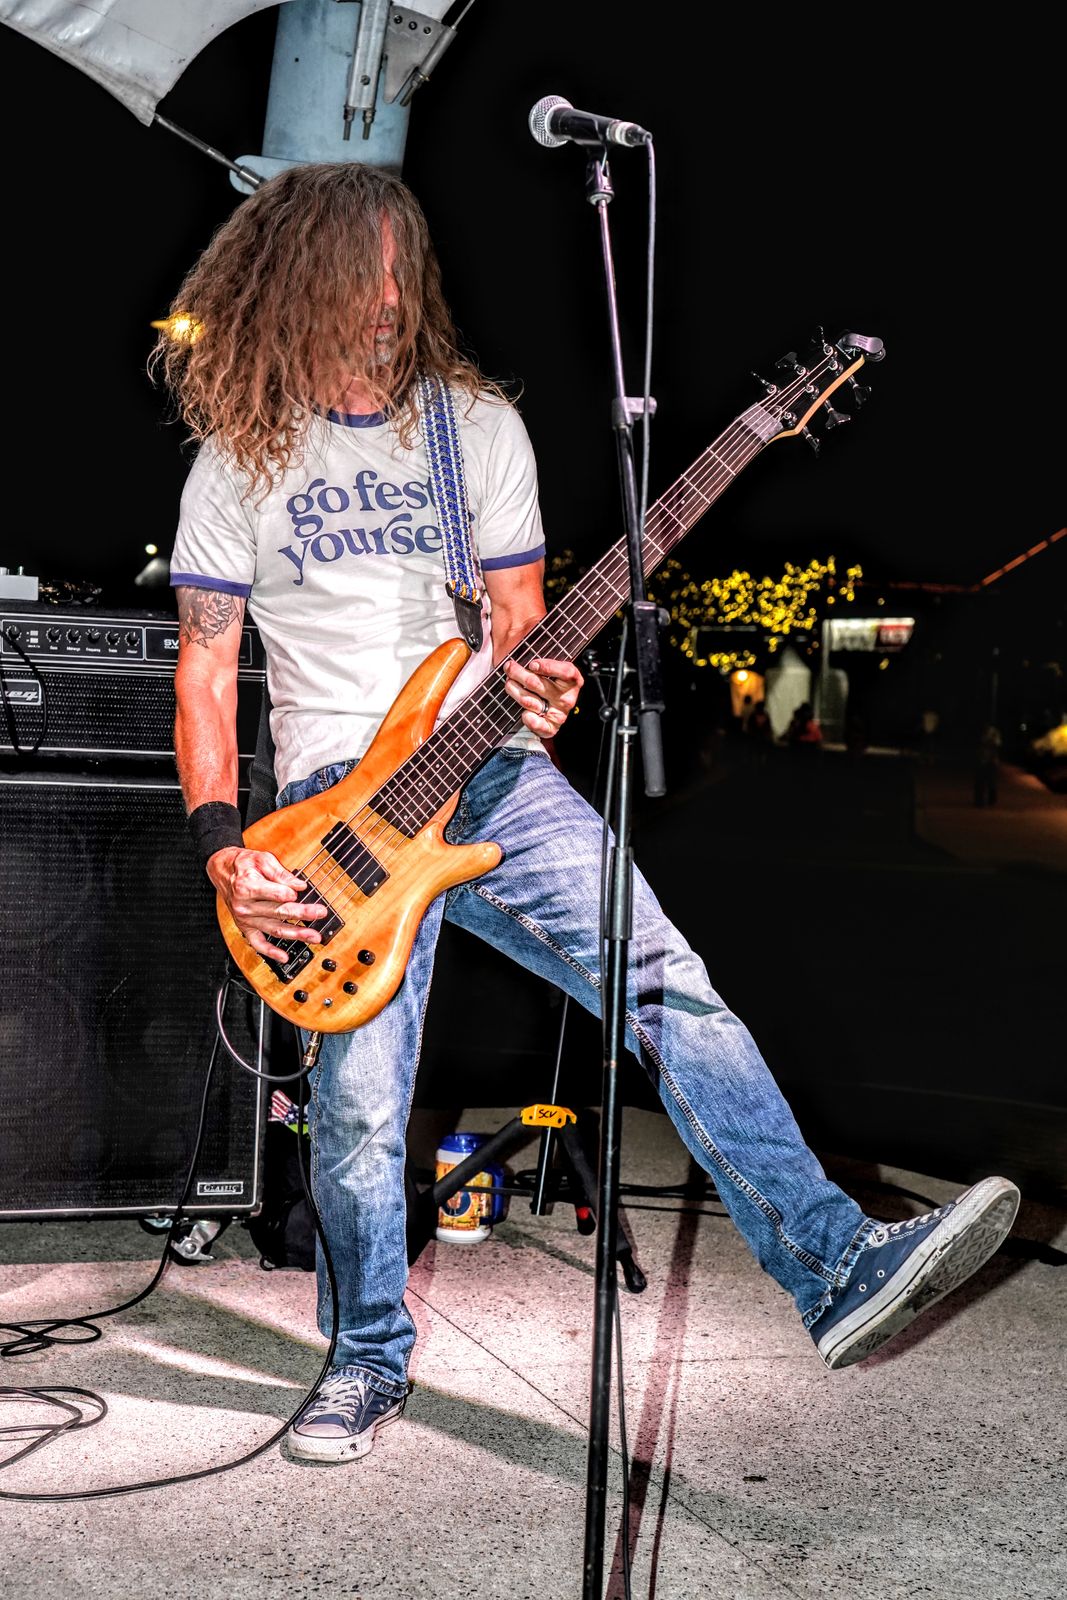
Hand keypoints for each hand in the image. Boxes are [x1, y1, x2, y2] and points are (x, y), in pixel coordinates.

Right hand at [207, 846, 326, 962]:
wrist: (223, 871)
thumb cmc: (244, 864)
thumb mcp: (262, 859)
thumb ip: (281, 873)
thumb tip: (299, 886)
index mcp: (247, 886)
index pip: (276, 894)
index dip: (291, 893)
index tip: (302, 890)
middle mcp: (245, 906)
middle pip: (279, 912)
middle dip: (303, 913)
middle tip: (320, 913)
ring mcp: (245, 919)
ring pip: (274, 929)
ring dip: (296, 934)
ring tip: (314, 936)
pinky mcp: (245, 927)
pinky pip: (257, 943)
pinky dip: (271, 952)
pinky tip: (284, 957)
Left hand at [505, 655, 582, 738]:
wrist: (555, 708)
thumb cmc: (551, 682)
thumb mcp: (552, 667)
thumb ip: (541, 661)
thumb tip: (518, 654)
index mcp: (573, 680)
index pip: (565, 672)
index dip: (548, 667)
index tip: (532, 664)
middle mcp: (567, 697)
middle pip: (538, 684)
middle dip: (518, 673)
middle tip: (509, 667)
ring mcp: (558, 712)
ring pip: (529, 700)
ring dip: (514, 690)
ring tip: (509, 682)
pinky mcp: (551, 726)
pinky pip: (537, 723)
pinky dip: (528, 718)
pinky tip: (524, 713)